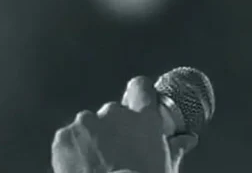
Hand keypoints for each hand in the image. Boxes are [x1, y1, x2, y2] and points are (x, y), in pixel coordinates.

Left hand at [51, 76, 196, 172]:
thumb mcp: (166, 166)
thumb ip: (176, 147)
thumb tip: (188, 139)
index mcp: (143, 116)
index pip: (140, 86)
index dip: (139, 94)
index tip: (138, 104)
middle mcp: (115, 112)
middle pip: (113, 111)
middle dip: (114, 127)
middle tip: (117, 151)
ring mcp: (86, 123)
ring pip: (89, 124)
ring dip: (92, 138)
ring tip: (96, 163)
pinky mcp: (63, 136)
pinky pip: (68, 138)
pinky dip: (72, 150)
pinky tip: (80, 167)